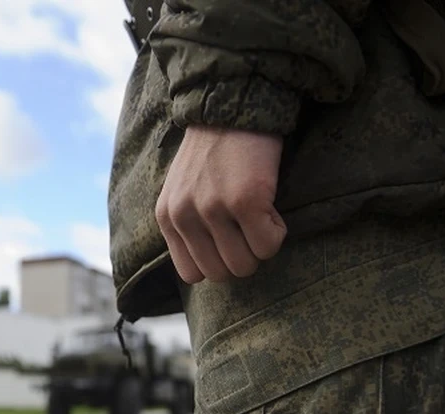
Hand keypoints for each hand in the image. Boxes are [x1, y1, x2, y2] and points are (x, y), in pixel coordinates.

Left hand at [155, 125, 287, 283]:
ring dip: (260, 247)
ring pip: (245, 264)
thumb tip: (206, 271)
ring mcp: (213, 209)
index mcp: (167, 217)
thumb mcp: (182, 191)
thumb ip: (186, 226)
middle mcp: (185, 216)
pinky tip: (271, 207)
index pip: (191, 274)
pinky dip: (277, 232)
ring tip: (260, 216)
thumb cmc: (213, 152)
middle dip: (242, 257)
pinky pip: (268, 244)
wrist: (232, 106)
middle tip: (249, 228)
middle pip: (220, 274)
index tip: (229, 240)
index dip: (217, 262)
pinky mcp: (246, 200)